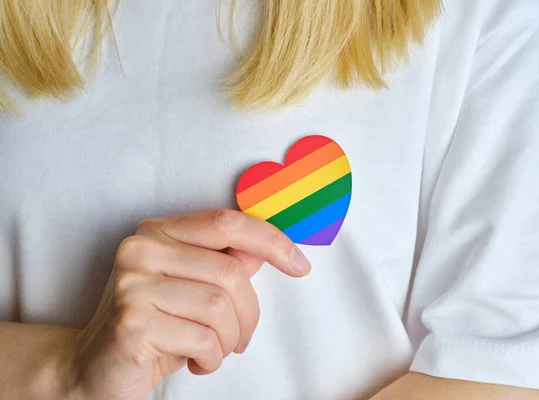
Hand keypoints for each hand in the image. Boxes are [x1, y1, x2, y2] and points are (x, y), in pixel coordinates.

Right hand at [67, 210, 310, 399]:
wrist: (96, 369)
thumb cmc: (154, 327)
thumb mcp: (193, 289)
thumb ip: (226, 263)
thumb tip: (269, 248)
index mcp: (158, 232)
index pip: (226, 222)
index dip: (271, 240)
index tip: (299, 264)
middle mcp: (140, 249)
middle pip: (230, 272)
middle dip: (249, 313)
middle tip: (242, 337)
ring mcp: (132, 284)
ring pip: (220, 306)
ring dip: (230, 339)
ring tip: (215, 350)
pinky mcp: (131, 322)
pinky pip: (202, 338)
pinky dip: (212, 358)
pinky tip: (196, 361)